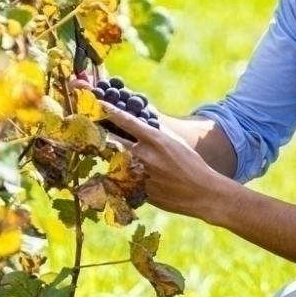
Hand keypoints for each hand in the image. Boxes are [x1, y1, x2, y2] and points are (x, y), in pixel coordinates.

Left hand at [96, 100, 222, 217]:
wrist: (202, 192)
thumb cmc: (190, 164)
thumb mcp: (175, 143)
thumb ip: (156, 133)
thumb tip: (139, 124)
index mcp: (156, 139)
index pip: (127, 121)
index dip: (110, 111)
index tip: (99, 104)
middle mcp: (145, 155)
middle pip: (112, 141)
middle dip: (101, 134)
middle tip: (93, 129)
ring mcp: (140, 174)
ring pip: (113, 161)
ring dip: (110, 155)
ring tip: (106, 152)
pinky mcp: (137, 190)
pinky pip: (121, 179)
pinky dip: (119, 175)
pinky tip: (122, 174)